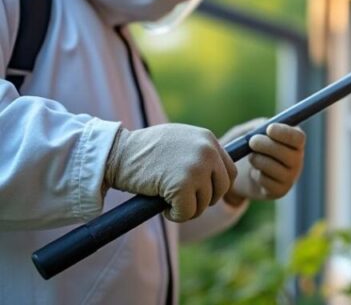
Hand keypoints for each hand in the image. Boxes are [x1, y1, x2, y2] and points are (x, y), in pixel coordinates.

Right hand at [104, 124, 236, 221]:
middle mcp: (207, 152)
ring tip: (168, 200)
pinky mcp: (182, 185)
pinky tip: (164, 206)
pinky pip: (188, 212)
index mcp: (208, 139)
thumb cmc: (144, 150)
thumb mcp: (180, 140)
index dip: (216, 187)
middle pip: (222, 189)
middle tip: (183, 200)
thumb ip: (200, 152)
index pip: (229, 172)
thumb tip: (216, 174)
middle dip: (204, 200)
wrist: (116, 153)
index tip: (200, 193)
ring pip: (205, 203)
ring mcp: (196, 168)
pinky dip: (176, 215)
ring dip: (187, 208)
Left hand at [219, 118, 304, 204]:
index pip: (298, 138)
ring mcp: (290, 177)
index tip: (269, 129)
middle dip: (268, 146)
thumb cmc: (246, 146)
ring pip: (276, 168)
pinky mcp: (279, 191)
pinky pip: (268, 182)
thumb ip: (257, 126)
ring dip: (259, 160)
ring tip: (251, 158)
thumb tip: (262, 127)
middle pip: (289, 154)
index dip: (285, 133)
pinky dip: (257, 176)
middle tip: (252, 142)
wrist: (239, 171)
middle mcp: (297, 160)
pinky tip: (255, 173)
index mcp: (294, 142)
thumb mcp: (249, 131)